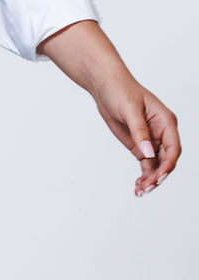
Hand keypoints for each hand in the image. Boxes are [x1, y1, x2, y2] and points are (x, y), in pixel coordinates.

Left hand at [37, 20, 180, 196]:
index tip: (157, 177)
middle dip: (158, 176)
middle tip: (145, 189)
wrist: (105, 86)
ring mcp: (151, 141)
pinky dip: (143, 176)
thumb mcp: (130, 110)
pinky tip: (138, 187)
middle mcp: (162, 133)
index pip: (173, 148)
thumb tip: (149, 154)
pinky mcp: (139, 146)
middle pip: (166, 160)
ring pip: (156, 165)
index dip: (168, 165)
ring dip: (150, 180)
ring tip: (139, 192)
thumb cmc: (121, 91)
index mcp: (166, 122)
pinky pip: (146, 165)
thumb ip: (140, 132)